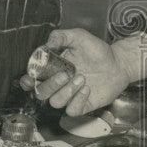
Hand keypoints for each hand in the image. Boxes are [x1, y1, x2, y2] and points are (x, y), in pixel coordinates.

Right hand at [19, 29, 134, 116]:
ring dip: (67, 91)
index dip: (27, 81)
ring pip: (55, 102)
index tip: (31, 77)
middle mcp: (59, 84)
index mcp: (53, 69)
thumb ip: (60, 36)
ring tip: (82, 78)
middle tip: (66, 74)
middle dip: (50, 85)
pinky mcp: (82, 105)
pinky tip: (87, 89)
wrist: (118, 63)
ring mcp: (70, 96)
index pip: (32, 79)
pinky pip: (71, 111)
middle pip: (41, 93)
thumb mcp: (78, 36)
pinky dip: (77, 100)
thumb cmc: (97, 50)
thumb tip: (45, 46)